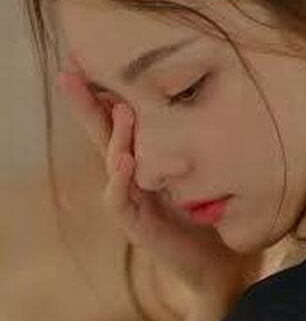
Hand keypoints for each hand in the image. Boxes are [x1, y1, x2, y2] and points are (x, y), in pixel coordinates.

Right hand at [57, 55, 253, 298]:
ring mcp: (132, 200)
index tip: (91, 60)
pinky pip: (122, 201)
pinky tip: (125, 160)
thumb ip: (193, 145)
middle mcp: (133, 175)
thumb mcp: (203, 170)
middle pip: (103, 135)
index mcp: (146, 160)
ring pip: (112, 163)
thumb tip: (201, 102)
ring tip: (120, 108)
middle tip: (70, 71)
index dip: (104, 93)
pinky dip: (120, 180)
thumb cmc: (211, 212)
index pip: (120, 122)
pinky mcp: (137, 225)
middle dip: (86, 104)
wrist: (220, 261)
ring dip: (113, 136)